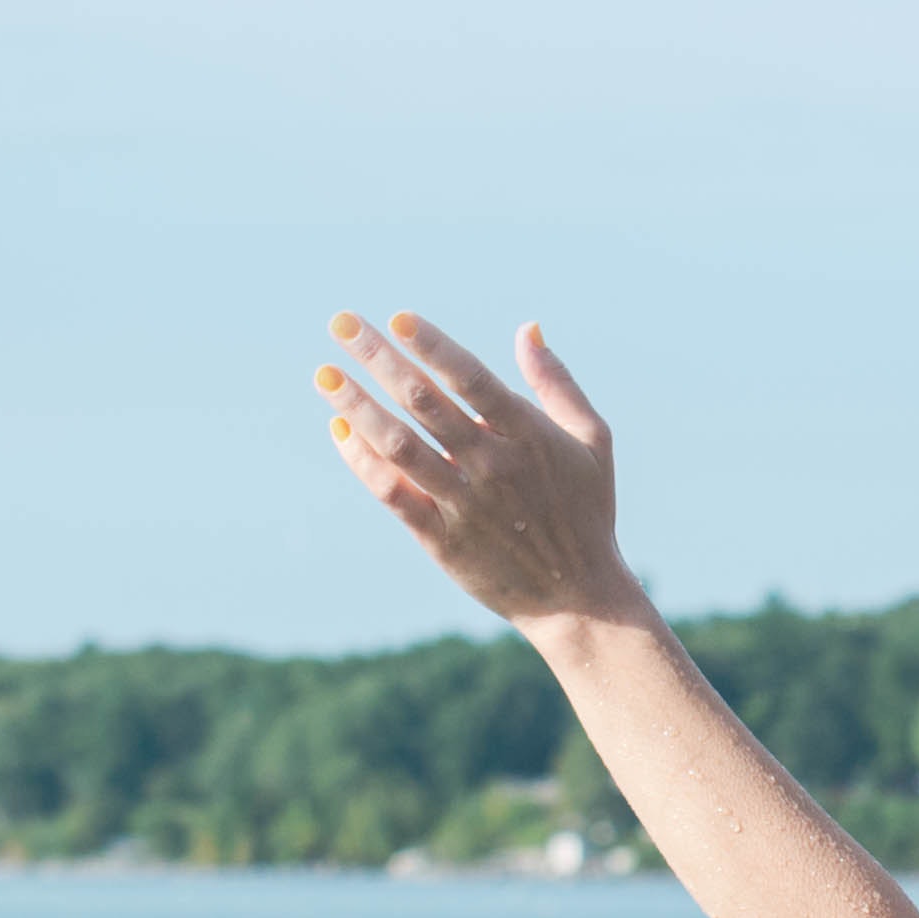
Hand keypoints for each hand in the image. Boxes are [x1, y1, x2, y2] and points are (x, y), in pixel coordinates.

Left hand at [317, 311, 642, 630]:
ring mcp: (464, 504)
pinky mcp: (442, 540)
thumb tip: (528, 328)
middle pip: (425, 401)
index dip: (433, 345)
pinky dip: (363, 462)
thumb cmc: (587, 512)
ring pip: (399, 445)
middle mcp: (493, 466)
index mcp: (529, 436)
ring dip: (357, 406)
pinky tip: (340, 430)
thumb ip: (557, 383)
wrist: (578, 598)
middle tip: (341, 323)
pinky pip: (393, 494)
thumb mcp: (593, 441)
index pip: (472, 378)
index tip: (398, 318)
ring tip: (325, 374)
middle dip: (379, 357)